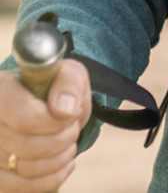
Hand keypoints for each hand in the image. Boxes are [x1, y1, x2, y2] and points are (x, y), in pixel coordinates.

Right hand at [0, 61, 90, 191]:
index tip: (70, 115)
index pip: (26, 119)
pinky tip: (63, 162)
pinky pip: (23, 188)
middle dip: (63, 139)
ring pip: (27, 171)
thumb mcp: (68, 74)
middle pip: (28, 148)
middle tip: (72, 128)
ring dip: (59, 159)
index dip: (56, 123)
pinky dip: (51, 178)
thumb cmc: (55, 90)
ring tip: (67, 143)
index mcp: (1, 91)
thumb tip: (65, 110)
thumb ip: (70, 84)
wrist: (45, 110)